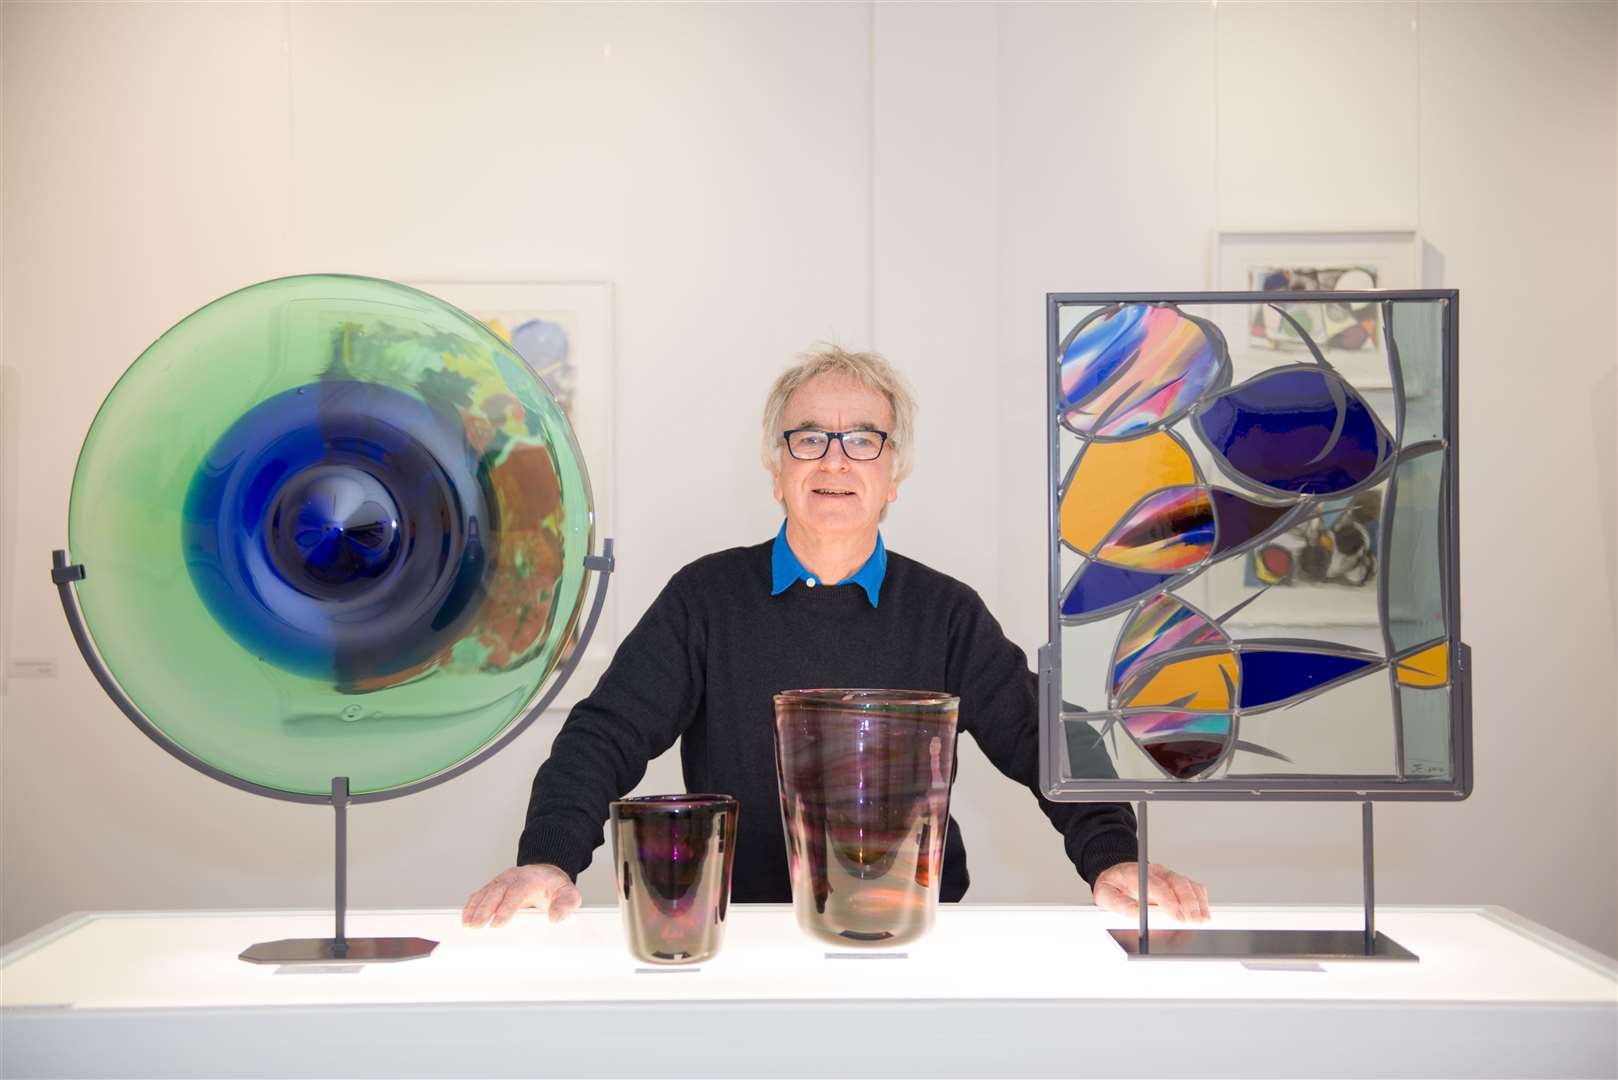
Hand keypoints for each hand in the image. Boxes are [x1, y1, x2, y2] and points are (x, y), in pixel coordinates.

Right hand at [461, 864, 581, 927]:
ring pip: (485, 892)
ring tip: (468, 925)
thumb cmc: (555, 887)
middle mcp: (513, 878)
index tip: (497, 924)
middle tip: (477, 926)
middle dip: (485, 910)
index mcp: (531, 879)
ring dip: (475, 909)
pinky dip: (471, 906)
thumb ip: (566, 904)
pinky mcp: (494, 887)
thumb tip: (556, 918)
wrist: (547, 874)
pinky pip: (480, 894)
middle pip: (496, 892)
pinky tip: (466, 918)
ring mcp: (501, 881)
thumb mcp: (569, 894)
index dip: (506, 908)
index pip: (516, 892)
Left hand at [1092, 861, 1209, 923]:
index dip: (1169, 901)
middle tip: (1194, 920)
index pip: (1157, 886)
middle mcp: (1157, 873)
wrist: (1116, 874)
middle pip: (1178, 883)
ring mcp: (1168, 876)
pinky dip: (1201, 900)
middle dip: (1189, 903)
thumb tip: (1136, 913)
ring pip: (1189, 885)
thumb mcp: (1105, 894)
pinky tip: (1203, 913)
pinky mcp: (1176, 882)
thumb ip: (1119, 903)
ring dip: (1198, 902)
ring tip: (1203, 919)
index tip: (1177, 916)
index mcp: (1138, 874)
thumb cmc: (1113, 885)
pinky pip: (1193, 887)